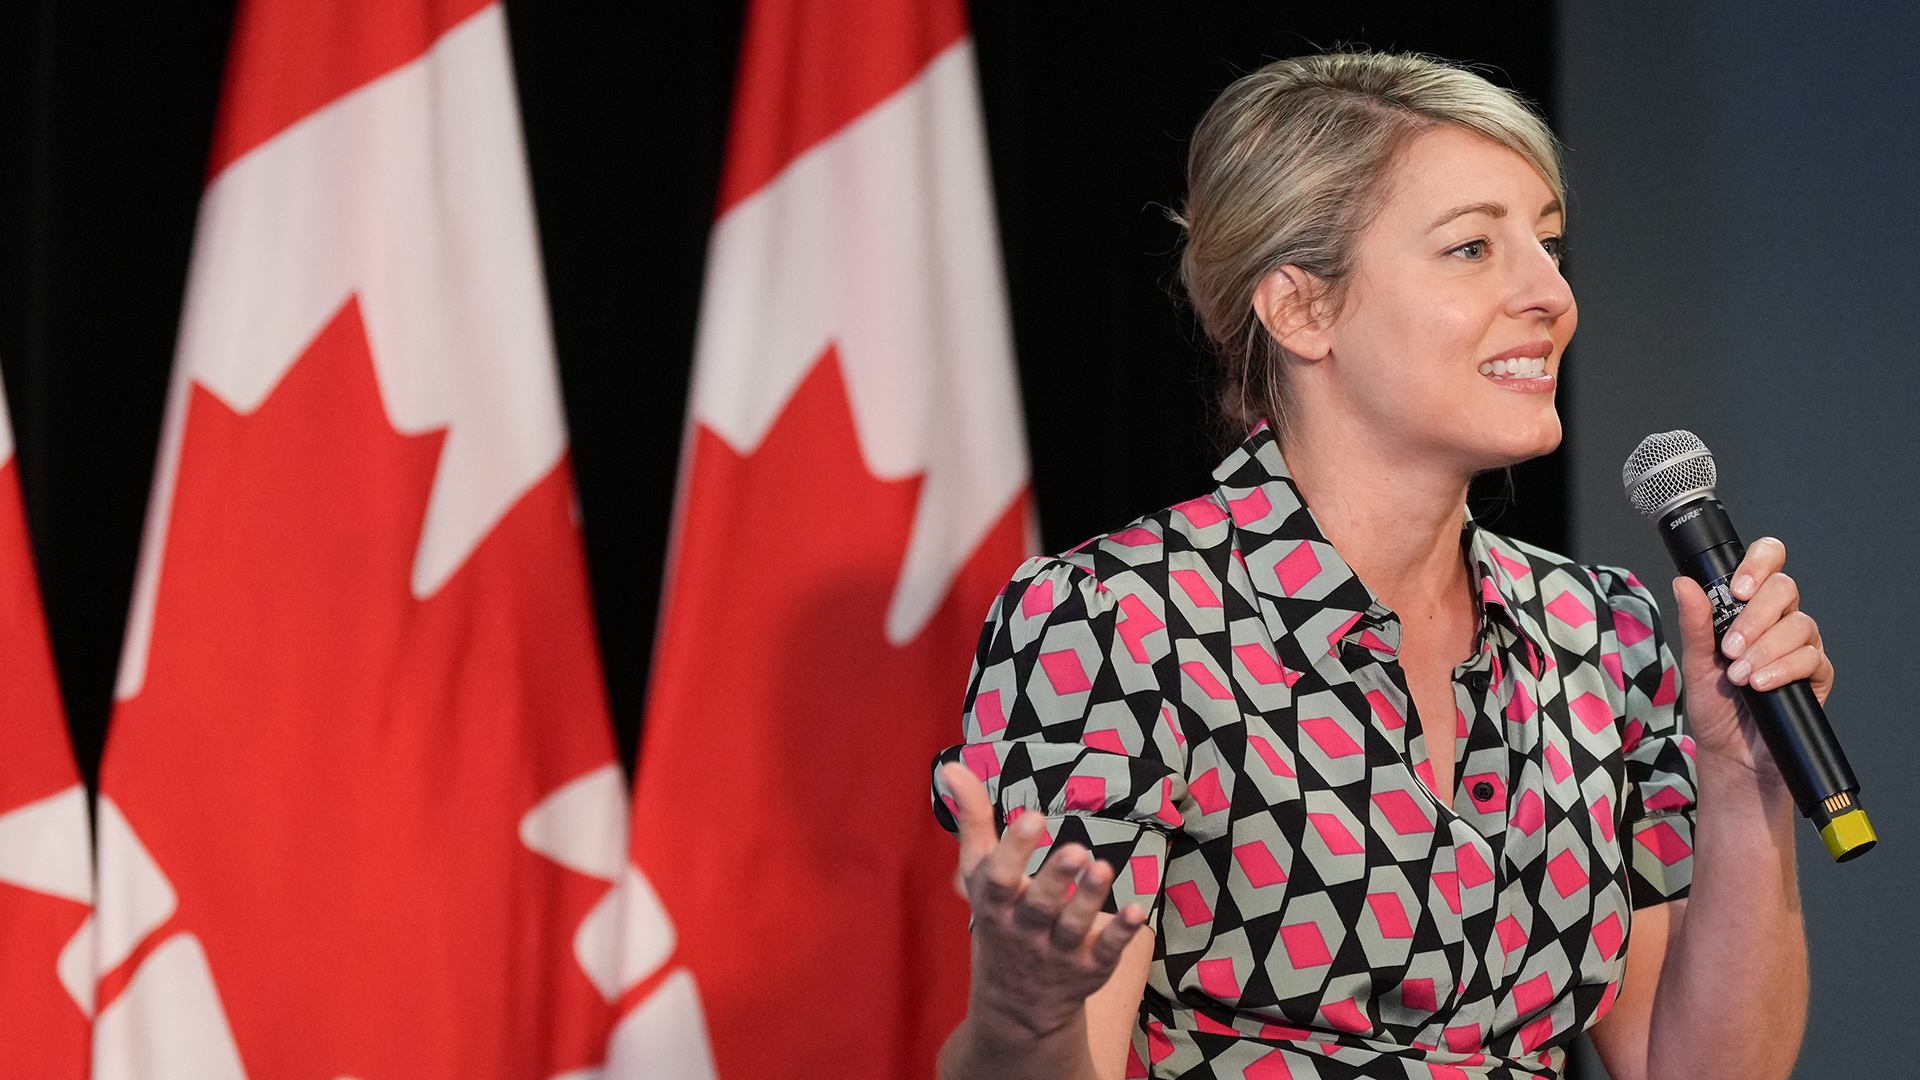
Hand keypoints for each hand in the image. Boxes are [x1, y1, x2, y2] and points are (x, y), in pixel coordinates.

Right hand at [939, 762, 1146, 1041]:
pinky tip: (1137, 911)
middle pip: (1039, 904)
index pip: (999, 878)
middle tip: (1077, 849)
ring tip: (1102, 867)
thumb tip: (952, 767)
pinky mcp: (1089, 966)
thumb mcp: (979, 875)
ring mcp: (1058, 951)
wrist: (1015, 1005)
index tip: (1033, 816)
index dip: (1014, 849)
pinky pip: (1106, 950)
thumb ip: (972, 821)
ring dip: (1089, 899)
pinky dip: (1121, 933)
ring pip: (1074, 926)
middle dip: (1056, 877)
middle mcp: (1025, 930)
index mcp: (996, 904)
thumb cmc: (999, 919)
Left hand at [1670, 537, 1833, 772]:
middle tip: (1729, 646)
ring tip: (1739, 676)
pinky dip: (1782, 669)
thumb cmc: (1714, 706)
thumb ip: (1694, 623)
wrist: (1730, 752)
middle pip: (1784, 589)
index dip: (1758, 563)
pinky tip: (1761, 684)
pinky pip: (1811, 659)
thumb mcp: (1695, 663)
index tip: (1737, 588)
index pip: (1767, 564)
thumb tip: (1683, 584)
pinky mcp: (1816, 675)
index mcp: (1748, 609)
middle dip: (1755, 616)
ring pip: (1799, 624)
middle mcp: (1778, 622)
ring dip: (1764, 649)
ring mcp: (1800, 646)